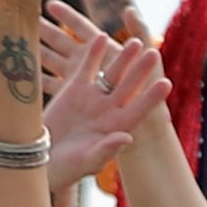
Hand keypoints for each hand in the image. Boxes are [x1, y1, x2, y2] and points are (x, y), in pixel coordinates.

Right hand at [41, 3, 165, 178]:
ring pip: (112, 74)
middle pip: (129, 87)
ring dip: (123, 58)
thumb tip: (126, 138)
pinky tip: (102, 37)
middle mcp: (109, 110)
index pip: (139, 110)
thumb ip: (106, 150)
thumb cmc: (65, 169)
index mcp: (116, 128)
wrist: (39, 160)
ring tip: (136, 42)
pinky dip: (93, 54)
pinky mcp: (75, 89)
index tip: (166, 83)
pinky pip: (87, 67)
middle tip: (155, 53)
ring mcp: (93, 98)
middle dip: (142, 70)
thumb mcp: (86, 163)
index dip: (151, 97)